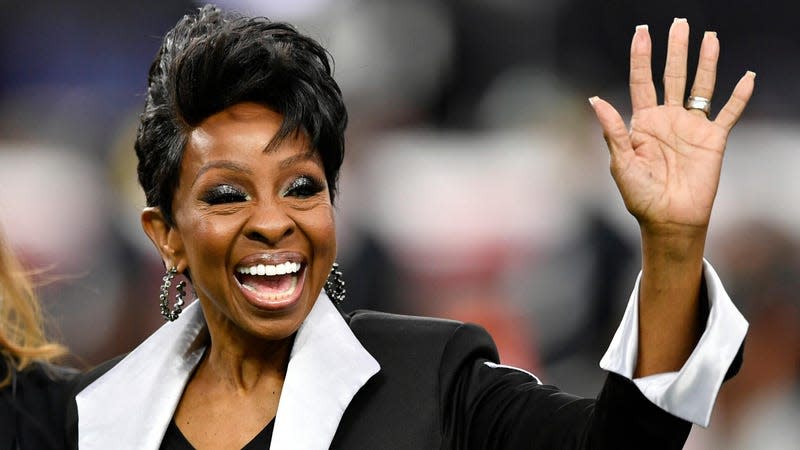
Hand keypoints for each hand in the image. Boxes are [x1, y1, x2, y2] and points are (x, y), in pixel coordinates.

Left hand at [590, 19, 754, 238]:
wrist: (669, 220)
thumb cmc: (640, 196)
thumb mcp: (621, 163)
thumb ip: (613, 131)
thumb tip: (595, 99)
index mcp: (643, 122)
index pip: (642, 82)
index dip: (641, 57)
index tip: (641, 32)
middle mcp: (668, 119)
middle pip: (673, 76)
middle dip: (675, 50)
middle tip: (678, 23)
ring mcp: (691, 127)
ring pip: (701, 87)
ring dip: (706, 63)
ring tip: (710, 37)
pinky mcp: (713, 140)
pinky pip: (729, 113)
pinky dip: (739, 96)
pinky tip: (747, 77)